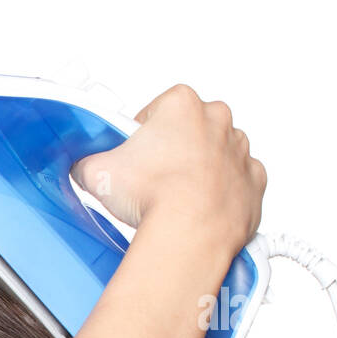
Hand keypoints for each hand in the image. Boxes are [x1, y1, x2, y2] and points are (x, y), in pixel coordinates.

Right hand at [70, 83, 266, 255]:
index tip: (133, 157)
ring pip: (215, 155)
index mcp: (182, 104)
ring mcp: (239, 150)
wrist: (190, 233)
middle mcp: (217, 120)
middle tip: (151, 179)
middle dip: (171, 151)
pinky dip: (221, 193)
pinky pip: (237, 182)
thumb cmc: (155, 196)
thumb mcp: (96, 172)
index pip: (155, 112)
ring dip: (197, 171)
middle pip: (188, 130)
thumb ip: (87, 163)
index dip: (139, 137)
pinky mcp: (253, 182)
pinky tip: (200, 208)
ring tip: (173, 198)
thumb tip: (83, 168)